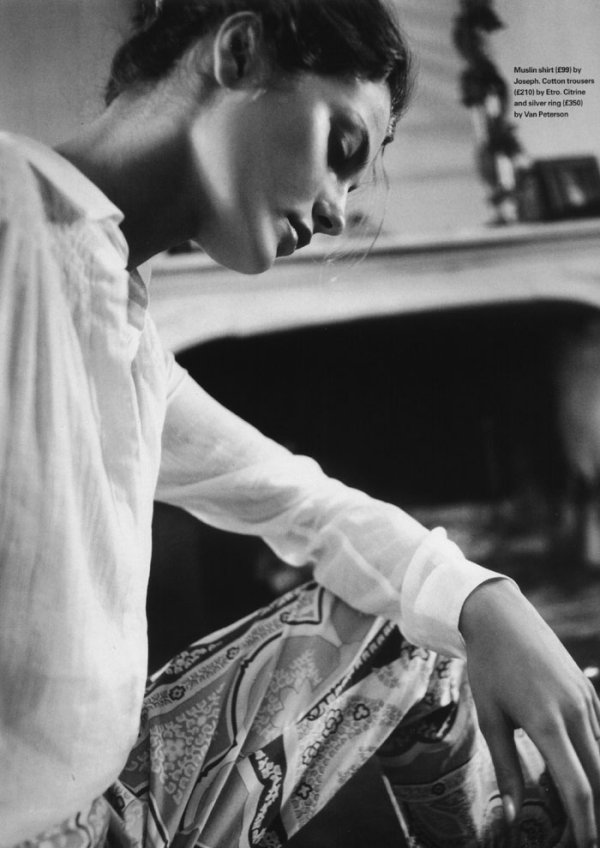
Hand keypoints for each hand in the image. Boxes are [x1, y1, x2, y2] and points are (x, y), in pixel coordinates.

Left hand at [460, 578, 599, 846]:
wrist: (500, 616)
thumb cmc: (488, 667)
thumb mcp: (490, 718)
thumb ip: (506, 769)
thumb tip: (511, 816)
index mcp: (547, 722)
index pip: (576, 787)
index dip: (583, 823)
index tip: (583, 846)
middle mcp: (575, 712)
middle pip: (599, 776)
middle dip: (595, 811)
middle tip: (583, 836)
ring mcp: (586, 698)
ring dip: (594, 784)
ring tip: (579, 809)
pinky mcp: (587, 690)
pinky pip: (599, 733)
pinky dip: (593, 758)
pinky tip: (581, 771)